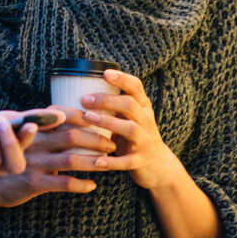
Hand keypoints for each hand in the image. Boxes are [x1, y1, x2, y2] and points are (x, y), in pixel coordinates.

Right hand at [0, 107, 115, 209]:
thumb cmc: (10, 155)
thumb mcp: (20, 135)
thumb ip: (40, 126)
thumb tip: (65, 114)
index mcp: (32, 127)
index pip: (62, 115)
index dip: (83, 116)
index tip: (102, 117)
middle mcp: (34, 143)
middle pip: (71, 136)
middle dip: (95, 139)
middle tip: (112, 143)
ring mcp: (35, 163)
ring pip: (71, 160)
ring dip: (94, 161)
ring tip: (108, 162)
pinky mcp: (34, 183)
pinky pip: (63, 184)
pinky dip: (80, 184)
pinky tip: (92, 185)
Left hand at [0, 108, 43, 184]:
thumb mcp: (9, 122)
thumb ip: (31, 118)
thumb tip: (61, 116)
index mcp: (17, 156)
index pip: (29, 150)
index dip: (29, 139)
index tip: (30, 125)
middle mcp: (3, 166)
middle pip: (15, 164)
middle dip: (11, 143)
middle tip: (4, 121)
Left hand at [80, 69, 181, 191]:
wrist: (158, 165)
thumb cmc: (135, 135)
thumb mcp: (130, 116)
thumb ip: (114, 104)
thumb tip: (78, 88)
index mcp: (142, 107)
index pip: (136, 87)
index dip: (122, 78)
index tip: (104, 73)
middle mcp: (146, 121)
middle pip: (130, 105)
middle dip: (107, 100)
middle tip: (85, 99)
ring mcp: (145, 141)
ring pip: (130, 129)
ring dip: (108, 122)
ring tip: (88, 118)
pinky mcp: (140, 161)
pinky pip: (127, 161)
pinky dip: (112, 161)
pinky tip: (97, 161)